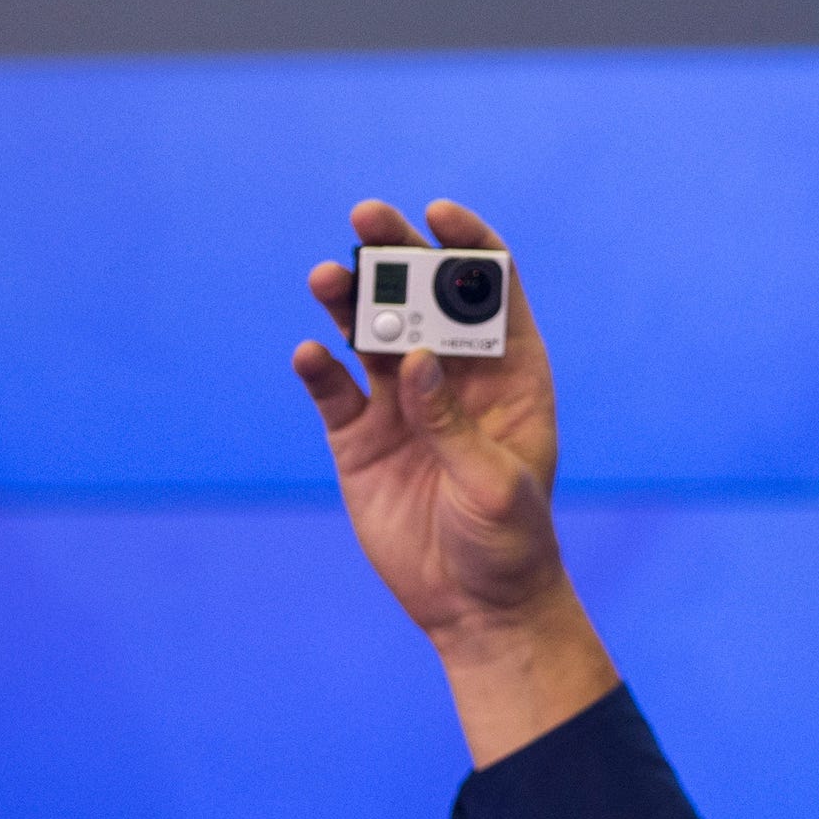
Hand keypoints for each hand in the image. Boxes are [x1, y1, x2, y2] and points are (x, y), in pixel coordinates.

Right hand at [295, 198, 616, 761]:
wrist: (472, 605)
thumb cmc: (509, 540)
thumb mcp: (494, 484)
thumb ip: (454, 423)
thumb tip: (418, 360)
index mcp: (508, 373)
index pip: (490, 289)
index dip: (467, 245)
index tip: (436, 213)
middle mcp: (452, 374)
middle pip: (422, 296)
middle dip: (396, 254)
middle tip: (365, 219)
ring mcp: (401, 402)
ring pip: (371, 331)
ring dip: (349, 300)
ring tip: (326, 276)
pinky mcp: (358, 437)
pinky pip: (332, 390)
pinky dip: (318, 369)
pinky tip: (310, 355)